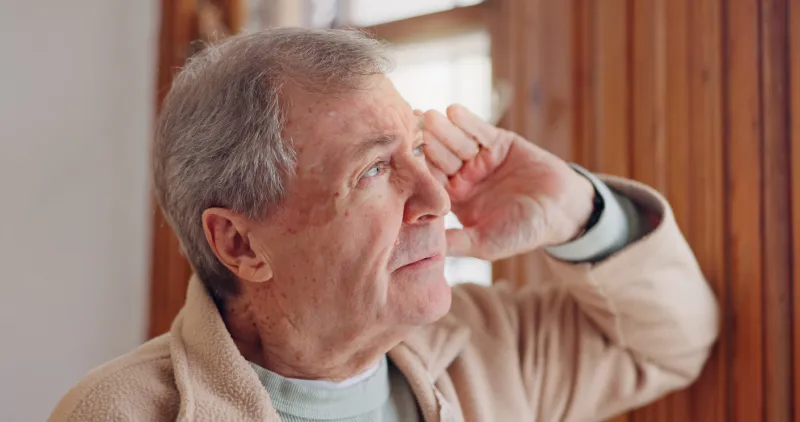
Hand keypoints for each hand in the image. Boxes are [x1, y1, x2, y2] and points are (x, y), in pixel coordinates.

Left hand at [421, 105, 595, 260]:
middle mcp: (463, 177)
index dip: (418, 174)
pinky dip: (468, 121)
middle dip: (426, 145)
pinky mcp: (497, 142)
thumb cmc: (524, 233)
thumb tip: (426, 252)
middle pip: (440, 159)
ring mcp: (479, 158)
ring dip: (442, 130)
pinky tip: (453, 111)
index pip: (432, 184)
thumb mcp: (486, 243)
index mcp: (454, 200)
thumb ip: (457, 243)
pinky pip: (479, 131)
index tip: (400, 163)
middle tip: (407, 131)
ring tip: (427, 117)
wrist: (563, 211)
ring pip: (456, 142)